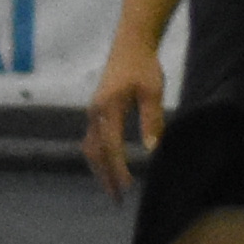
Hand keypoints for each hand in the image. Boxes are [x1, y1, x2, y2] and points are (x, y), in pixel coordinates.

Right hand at [82, 51, 165, 198]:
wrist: (131, 43)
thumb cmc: (144, 66)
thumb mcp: (153, 91)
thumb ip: (151, 119)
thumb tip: (152, 148)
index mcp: (108, 108)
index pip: (111, 147)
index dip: (118, 169)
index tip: (127, 188)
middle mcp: (95, 112)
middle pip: (95, 152)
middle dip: (105, 177)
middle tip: (116, 200)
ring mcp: (93, 111)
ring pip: (90, 147)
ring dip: (99, 169)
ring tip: (111, 188)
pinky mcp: (96, 109)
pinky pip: (92, 139)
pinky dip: (98, 157)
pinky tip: (108, 165)